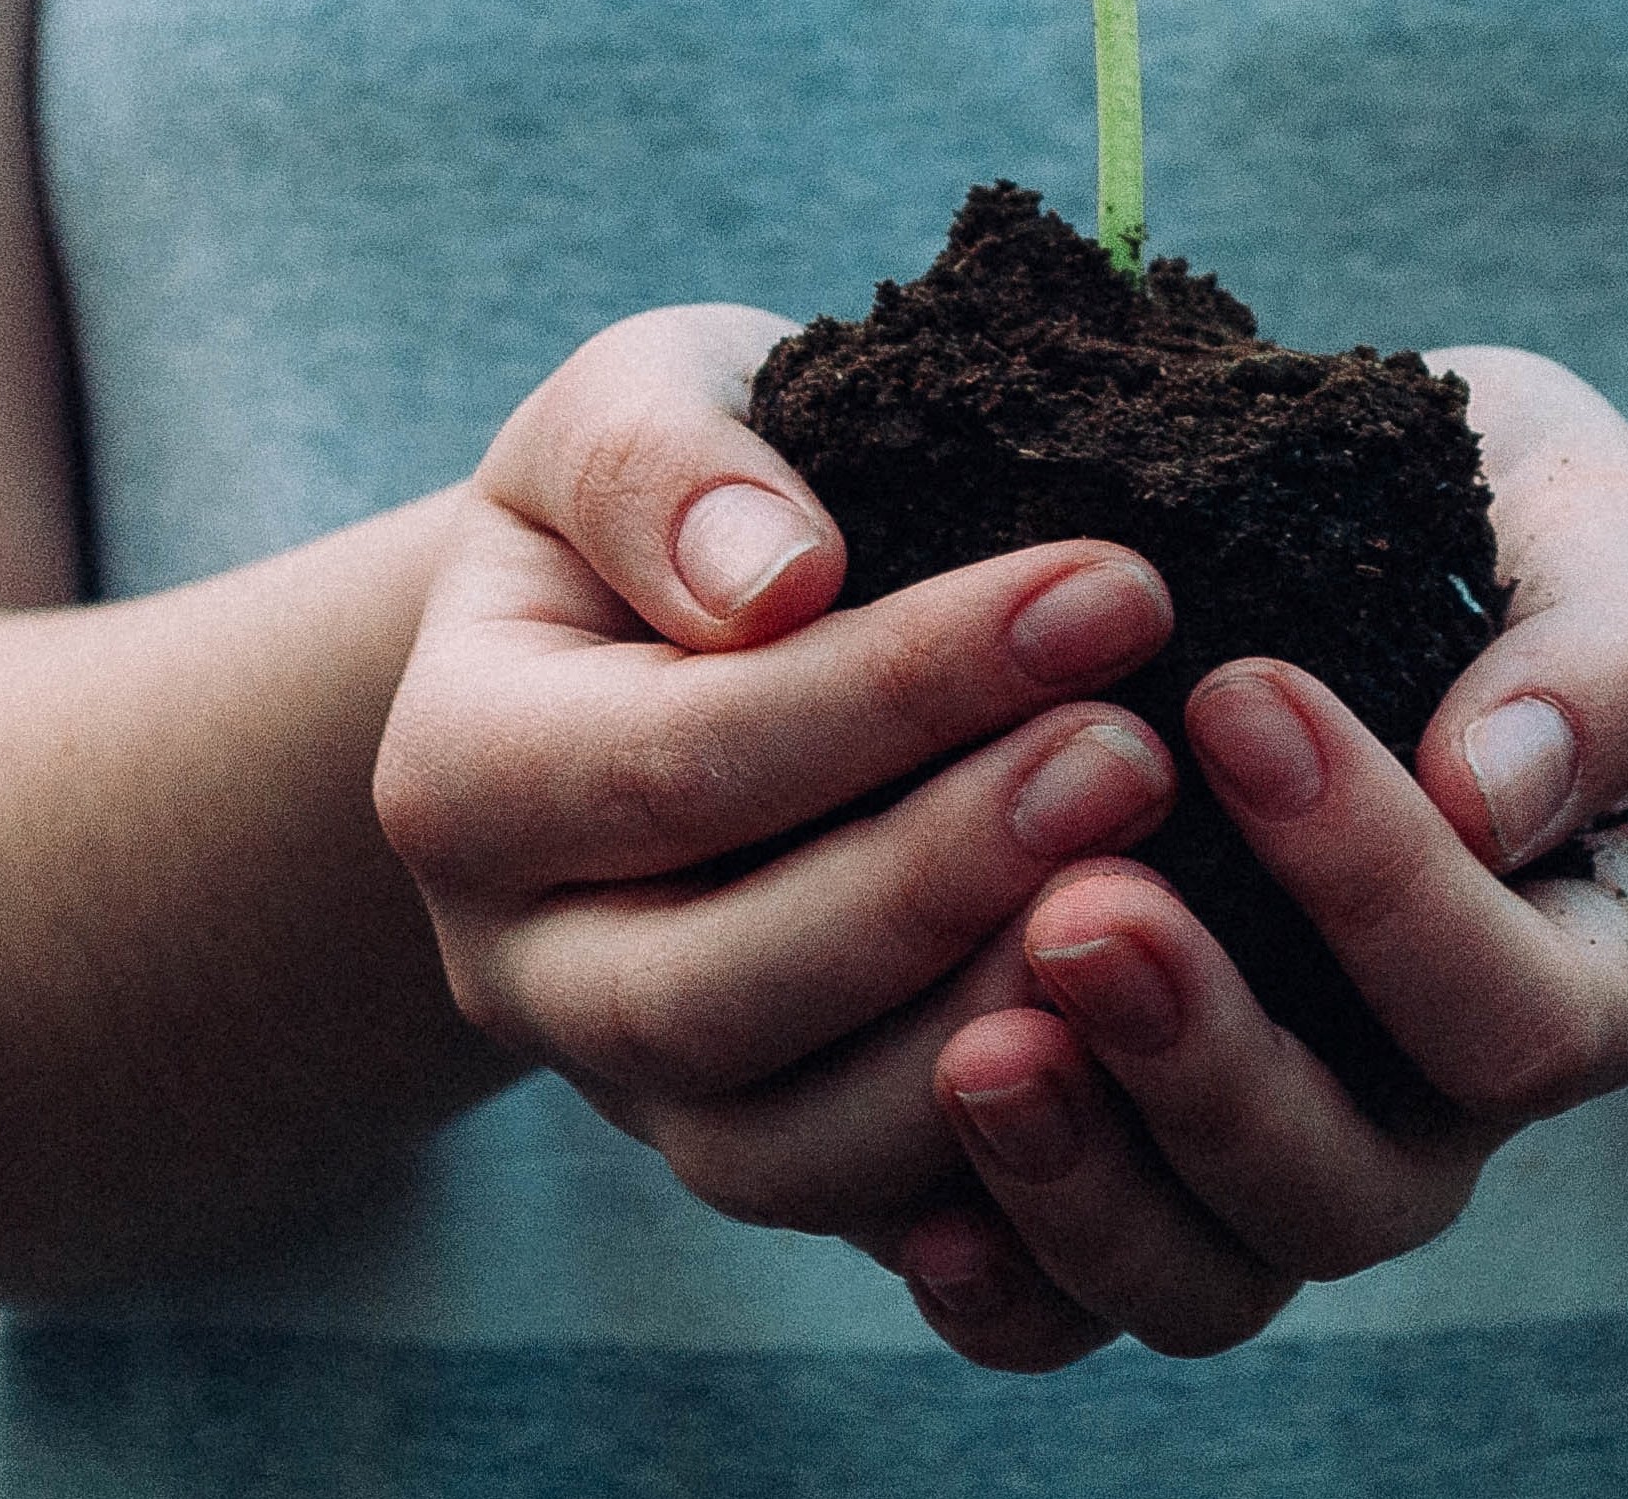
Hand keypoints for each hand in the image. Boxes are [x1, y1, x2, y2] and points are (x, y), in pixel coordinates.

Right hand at [373, 303, 1180, 1255]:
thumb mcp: (633, 405)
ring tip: (1161, 900)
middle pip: (715, 989)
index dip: (902, 687)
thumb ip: (666, 466)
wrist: (659, 629)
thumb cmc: (674, 496)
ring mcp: (635, 1087)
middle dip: (943, 876)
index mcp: (466, 772)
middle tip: (1139, 754)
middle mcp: (524, 963)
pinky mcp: (762, 1149)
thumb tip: (776, 578)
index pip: (681, 757)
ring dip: (981, 1035)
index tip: (1114, 587)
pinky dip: (1006, 1179)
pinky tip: (1147, 1065)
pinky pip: (871, 1222)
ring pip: (786, 1151)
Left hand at [895, 346, 1627, 1371]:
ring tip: (977, 1054)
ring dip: (1088, 1183)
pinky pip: (1080, 1303)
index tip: (1238, 694)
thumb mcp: (1592, 538)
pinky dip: (1010, 1281)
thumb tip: (1492, 793)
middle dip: (1209, 1061)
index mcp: (1587, 965)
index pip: (1516, 1011)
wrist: (1397, 552)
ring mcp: (1285, 1151)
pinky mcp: (1142, 1161)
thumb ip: (1596, 658)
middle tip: (1081, 908)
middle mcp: (1440, 1104)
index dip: (1382, 885)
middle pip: (1352, 1189)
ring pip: (1208, 1278)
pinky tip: (922, 1216)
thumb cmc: (1511, 531)